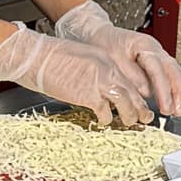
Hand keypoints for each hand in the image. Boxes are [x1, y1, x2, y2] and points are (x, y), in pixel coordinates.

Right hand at [0, 24, 153, 128]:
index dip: (136, 94)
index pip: (128, 80)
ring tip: (128, 123)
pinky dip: (106, 120)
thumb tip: (99, 88)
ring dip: (129, 117)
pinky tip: (103, 122)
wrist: (36, 56)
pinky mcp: (89, 96)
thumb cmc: (50, 57)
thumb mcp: (80, 58)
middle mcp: (107, 70)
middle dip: (140, 109)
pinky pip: (105, 113)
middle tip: (144, 119)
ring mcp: (100, 83)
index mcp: (105, 59)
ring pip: (126, 105)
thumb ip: (94, 72)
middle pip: (133, 93)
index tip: (139, 103)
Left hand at [53, 0, 180, 116]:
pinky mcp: (156, 64)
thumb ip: (129, 74)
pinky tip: (173, 105)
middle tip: (178, 111)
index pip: (158, 69)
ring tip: (179, 111)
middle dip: (178, 92)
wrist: (99, 34)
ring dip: (179, 93)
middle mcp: (155, 50)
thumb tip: (146, 91)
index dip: (163, 90)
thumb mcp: (111, 58)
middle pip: (174, 71)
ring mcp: (158, 56)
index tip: (165, 106)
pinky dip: (173, 91)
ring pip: (175, 74)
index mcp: (144, 45)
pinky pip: (170, 77)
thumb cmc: (103, 44)